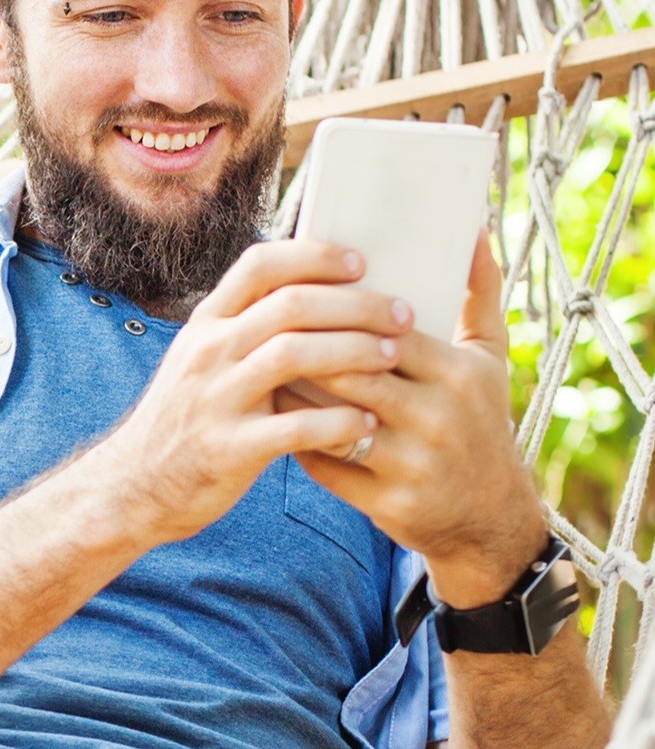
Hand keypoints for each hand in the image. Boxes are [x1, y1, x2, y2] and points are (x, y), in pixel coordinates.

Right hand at [89, 239, 408, 545]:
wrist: (135, 485)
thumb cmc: (186, 418)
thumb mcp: (201, 360)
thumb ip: (246, 328)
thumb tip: (315, 294)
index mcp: (205, 324)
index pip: (260, 265)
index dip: (315, 256)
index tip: (361, 263)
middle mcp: (208, 353)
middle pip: (290, 305)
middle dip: (356, 305)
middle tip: (400, 315)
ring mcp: (215, 399)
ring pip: (293, 355)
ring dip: (353, 352)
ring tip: (392, 358)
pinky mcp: (229, 448)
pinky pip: (296, 427)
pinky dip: (340, 422)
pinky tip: (368, 424)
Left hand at [295, 232, 542, 606]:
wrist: (489, 520)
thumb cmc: (480, 423)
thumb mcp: (489, 360)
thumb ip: (478, 293)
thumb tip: (470, 228)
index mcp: (459, 375)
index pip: (383, 330)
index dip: (336, 314)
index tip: (300, 298)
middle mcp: (439, 418)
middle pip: (349, 371)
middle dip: (302, 351)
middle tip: (261, 332)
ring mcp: (413, 464)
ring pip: (329, 416)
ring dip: (289, 393)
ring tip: (259, 370)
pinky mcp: (389, 503)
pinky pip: (325, 463)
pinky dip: (294, 438)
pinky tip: (270, 418)